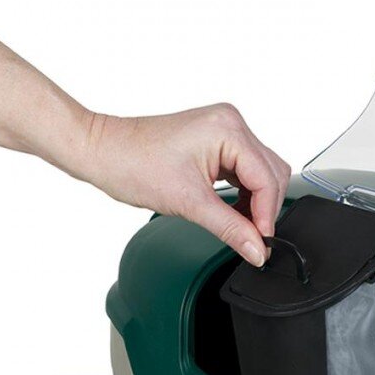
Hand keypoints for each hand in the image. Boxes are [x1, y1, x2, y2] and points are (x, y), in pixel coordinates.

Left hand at [76, 104, 290, 265]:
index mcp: (227, 129)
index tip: (262, 243)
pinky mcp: (216, 141)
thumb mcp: (189, 203)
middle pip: (271, 173)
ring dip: (255, 202)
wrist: (103, 152)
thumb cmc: (132, 164)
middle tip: (255, 240)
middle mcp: (230, 123)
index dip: (266, 215)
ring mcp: (224, 130)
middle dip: (265, 209)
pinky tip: (233, 212)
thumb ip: (230, 228)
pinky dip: (244, 194)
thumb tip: (257, 250)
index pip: (266, 178)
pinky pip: (245, 170)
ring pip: (261, 173)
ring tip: (241, 227)